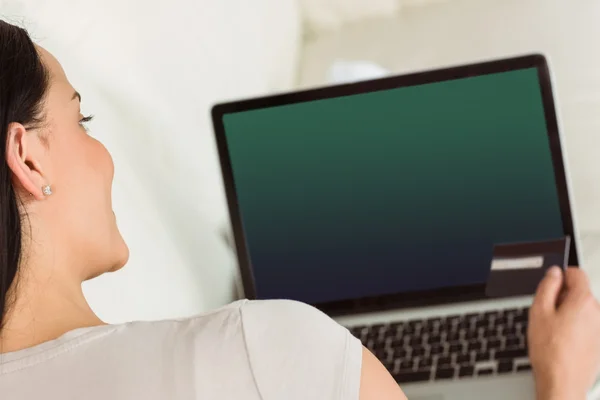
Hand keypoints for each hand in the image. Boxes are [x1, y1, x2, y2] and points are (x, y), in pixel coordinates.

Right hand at [529, 266, 599, 399]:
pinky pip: (587, 326)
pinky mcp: (599, 342)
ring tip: (553, 331)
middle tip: (546, 314)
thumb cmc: (550, 351)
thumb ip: (547, 287)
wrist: (563, 382)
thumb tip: (554, 273)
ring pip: (582, 310)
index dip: (560, 276)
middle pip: (580, 292)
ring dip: (569, 314)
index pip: (576, 273)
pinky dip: (575, 328)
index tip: (550, 285)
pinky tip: (562, 341)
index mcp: (583, 301)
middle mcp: (597, 312)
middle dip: (563, 298)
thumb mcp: (538, 312)